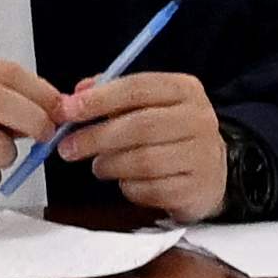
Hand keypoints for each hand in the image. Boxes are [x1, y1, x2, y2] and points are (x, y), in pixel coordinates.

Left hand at [53, 70, 228, 220]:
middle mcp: (199, 119)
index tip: (67, 110)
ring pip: (144, 161)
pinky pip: (151, 189)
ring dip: (110, 165)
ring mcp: (202, 156)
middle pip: (140, 126)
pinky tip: (126, 182)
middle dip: (96, 137)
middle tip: (68, 147)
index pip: (138, 88)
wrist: (210, 172)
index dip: (99, 99)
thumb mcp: (147, 105)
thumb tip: (77, 95)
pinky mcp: (196, 189)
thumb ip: (112, 95)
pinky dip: (129, 188)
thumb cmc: (169, 134)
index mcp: (185, 89)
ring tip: (99, 166)